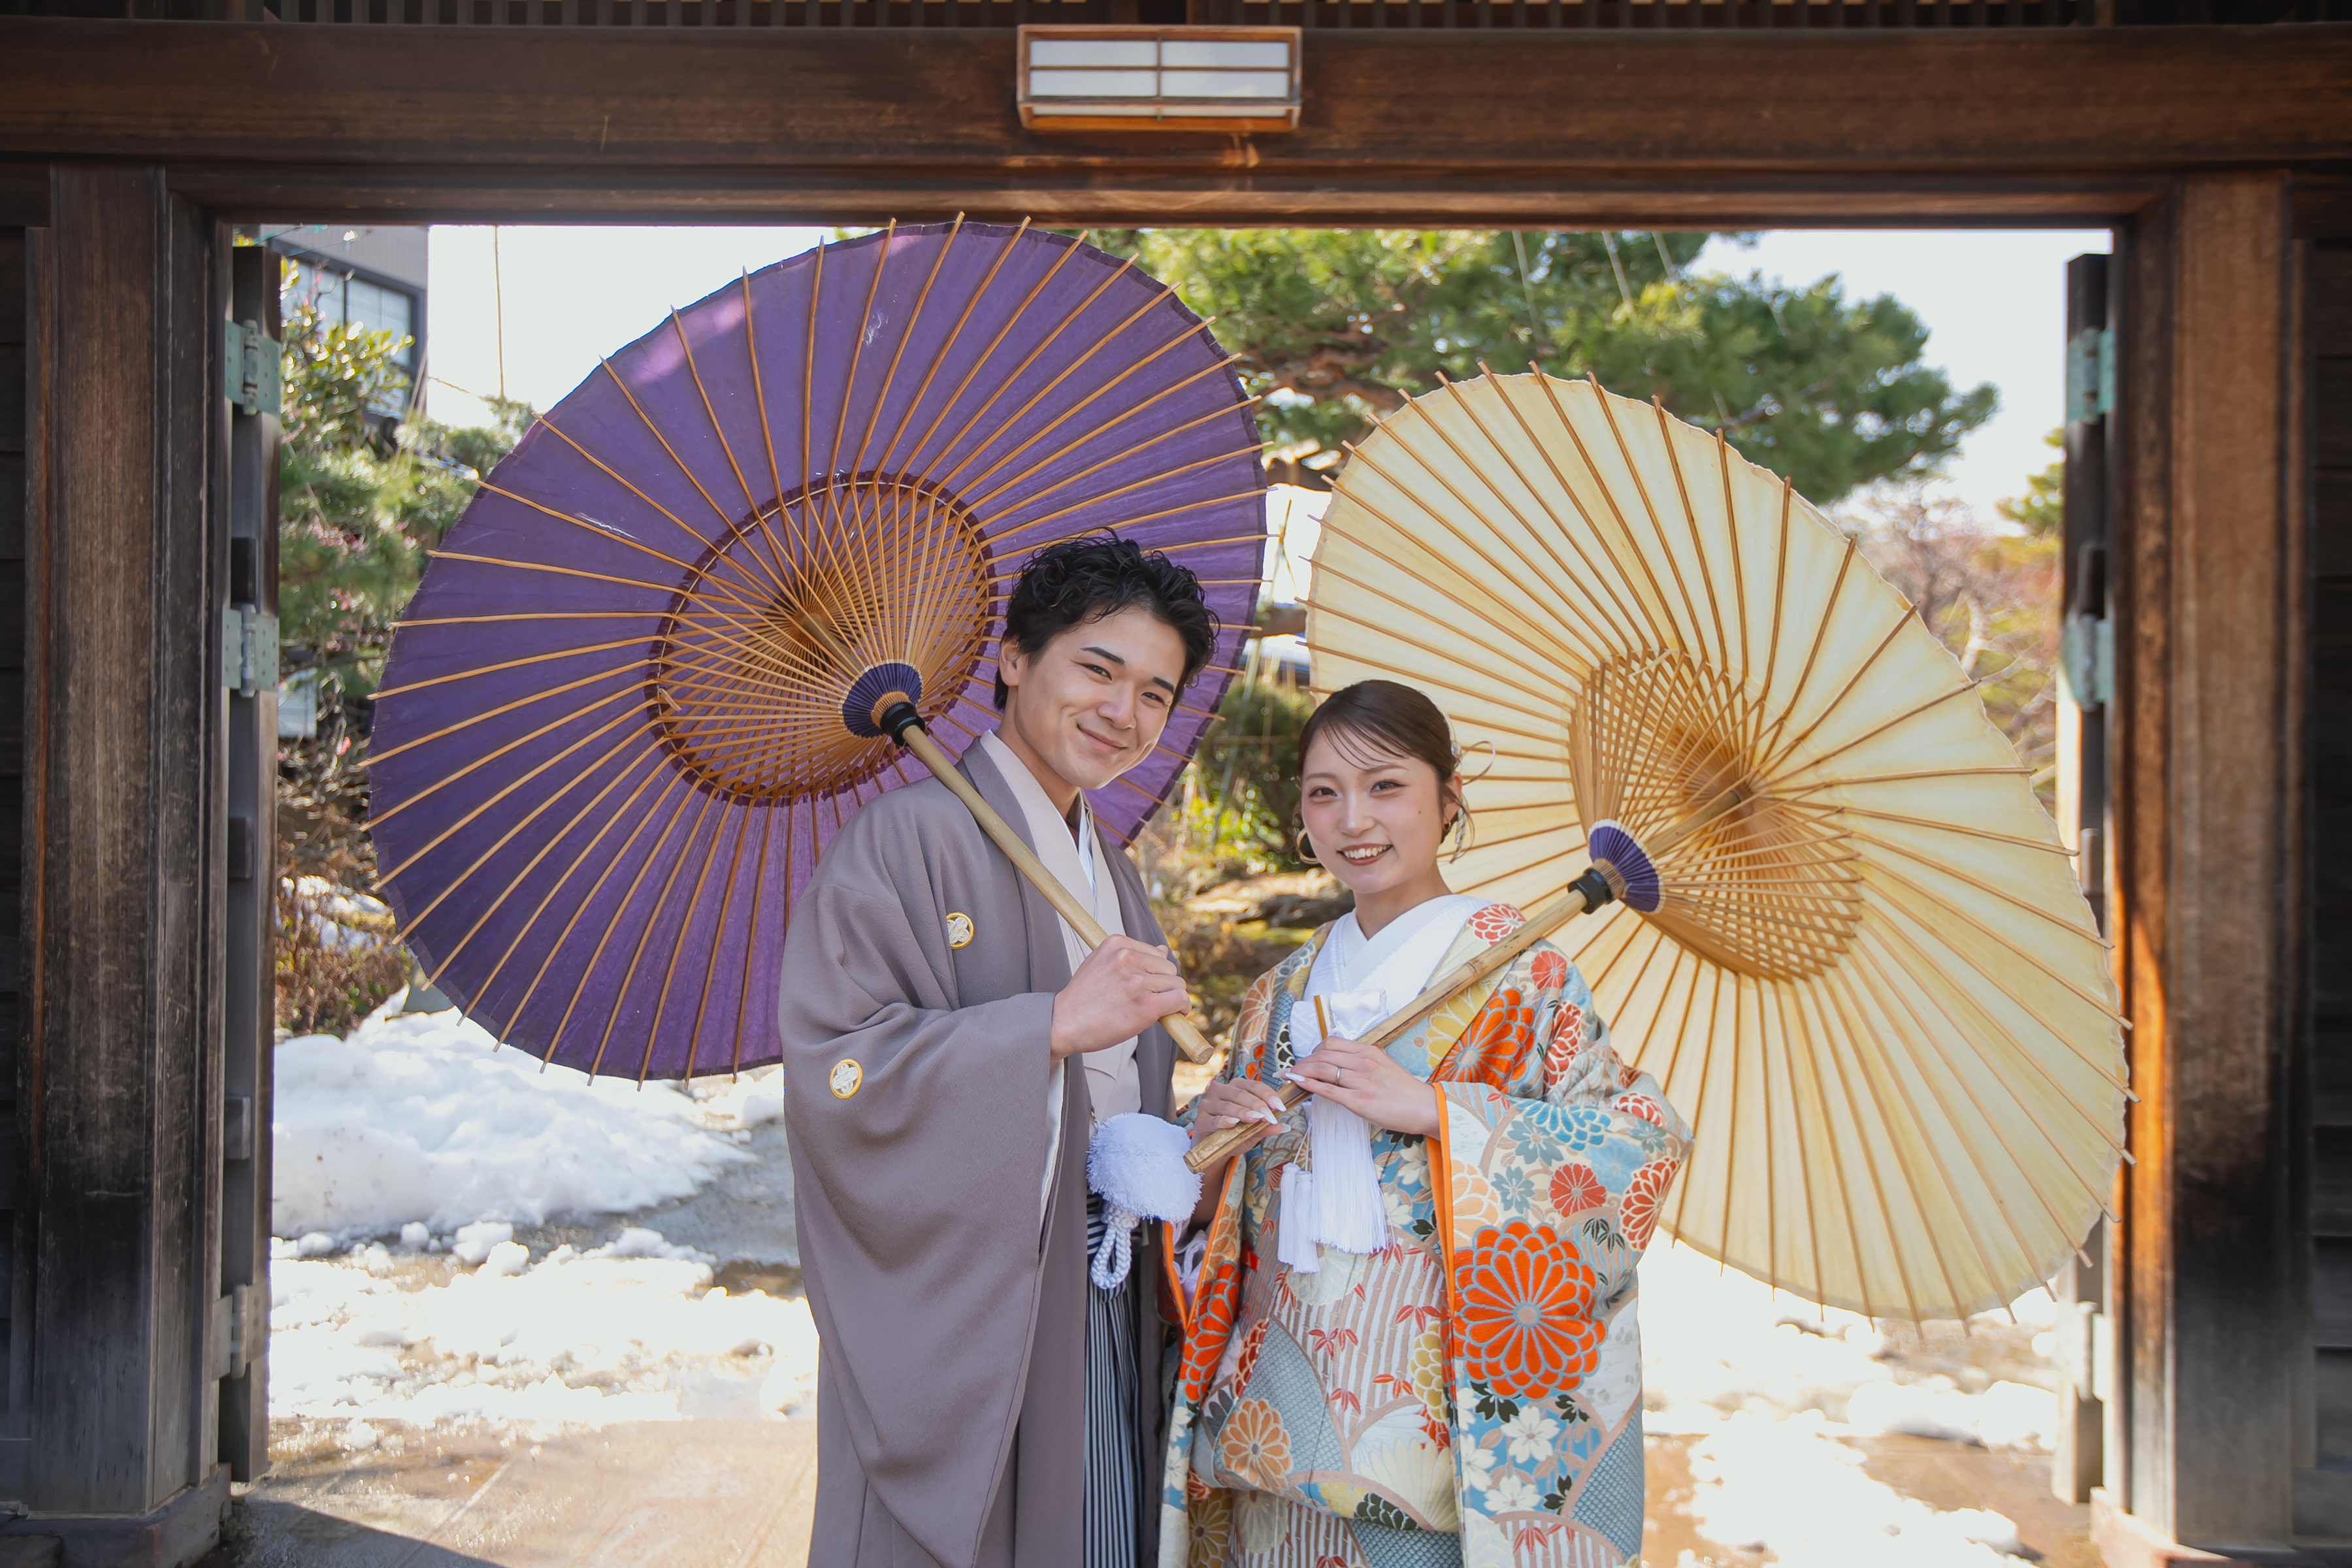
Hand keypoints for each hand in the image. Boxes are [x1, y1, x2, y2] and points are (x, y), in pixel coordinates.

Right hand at [1050, 935, 1187, 1058]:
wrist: (1064, 1022)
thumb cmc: (1082, 998)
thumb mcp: (1100, 963)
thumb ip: (1130, 956)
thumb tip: (1163, 950)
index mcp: (1116, 944)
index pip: (1156, 953)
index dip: (1156, 972)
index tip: (1149, 986)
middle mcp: (1127, 959)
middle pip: (1169, 968)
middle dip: (1164, 985)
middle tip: (1150, 999)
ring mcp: (1136, 982)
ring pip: (1176, 984)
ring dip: (1171, 998)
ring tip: (1156, 1009)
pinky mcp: (1145, 1005)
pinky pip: (1179, 999)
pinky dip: (1181, 1008)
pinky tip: (1175, 1014)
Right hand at [1189, 1075, 1286, 1149]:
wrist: (1212, 1149)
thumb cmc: (1233, 1134)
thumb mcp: (1252, 1132)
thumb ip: (1265, 1127)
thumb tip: (1284, 1126)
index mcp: (1237, 1088)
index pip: (1254, 1086)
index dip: (1268, 1095)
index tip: (1280, 1107)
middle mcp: (1222, 1091)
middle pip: (1241, 1094)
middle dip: (1258, 1105)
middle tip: (1270, 1116)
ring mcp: (1210, 1104)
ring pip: (1228, 1105)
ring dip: (1243, 1112)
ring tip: (1255, 1119)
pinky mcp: (1202, 1119)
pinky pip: (1214, 1119)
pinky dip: (1224, 1120)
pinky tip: (1233, 1123)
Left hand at [1287, 1036, 1440, 1137]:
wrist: (1424, 1107)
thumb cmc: (1404, 1090)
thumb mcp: (1384, 1065)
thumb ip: (1362, 1061)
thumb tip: (1340, 1063)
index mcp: (1369, 1051)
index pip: (1332, 1043)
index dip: (1314, 1050)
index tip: (1308, 1058)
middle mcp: (1363, 1063)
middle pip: (1323, 1055)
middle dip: (1304, 1061)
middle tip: (1295, 1068)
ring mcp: (1361, 1082)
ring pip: (1322, 1070)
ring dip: (1302, 1071)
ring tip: (1292, 1076)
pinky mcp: (1359, 1101)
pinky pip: (1328, 1090)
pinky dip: (1309, 1085)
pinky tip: (1299, 1084)